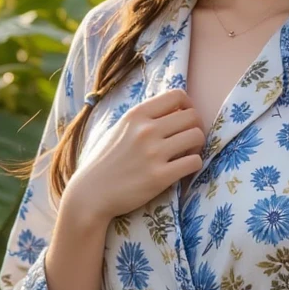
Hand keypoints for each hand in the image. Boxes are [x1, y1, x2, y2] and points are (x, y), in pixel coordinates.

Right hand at [68, 88, 204, 220]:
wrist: (91, 194)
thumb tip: (172, 110)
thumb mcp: (119, 129)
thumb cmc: (105, 162)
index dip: (188, 106)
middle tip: (188, 140)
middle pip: (192, 116)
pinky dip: (194, 165)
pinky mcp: (160, 177)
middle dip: (196, 127)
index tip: (185, 119)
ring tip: (186, 154)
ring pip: (197, 136)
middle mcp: (146, 130)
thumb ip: (143, 119)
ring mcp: (153, 153)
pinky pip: (194, 162)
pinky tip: (183, 169)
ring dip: (197, 146)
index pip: (177, 96)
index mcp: (136, 115)